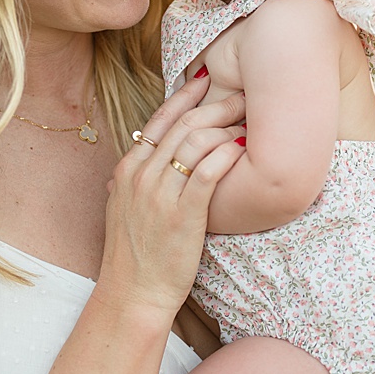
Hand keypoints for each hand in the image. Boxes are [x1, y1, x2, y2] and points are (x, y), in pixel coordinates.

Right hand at [101, 76, 246, 314]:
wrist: (133, 291)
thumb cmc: (136, 254)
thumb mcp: (124, 209)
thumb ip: (135, 182)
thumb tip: (145, 161)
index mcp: (127, 171)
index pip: (158, 121)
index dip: (184, 98)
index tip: (205, 82)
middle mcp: (140, 176)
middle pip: (182, 125)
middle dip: (216, 106)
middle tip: (242, 96)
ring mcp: (160, 194)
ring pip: (195, 143)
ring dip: (226, 127)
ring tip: (250, 123)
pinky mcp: (183, 214)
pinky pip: (208, 172)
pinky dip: (227, 154)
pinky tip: (243, 149)